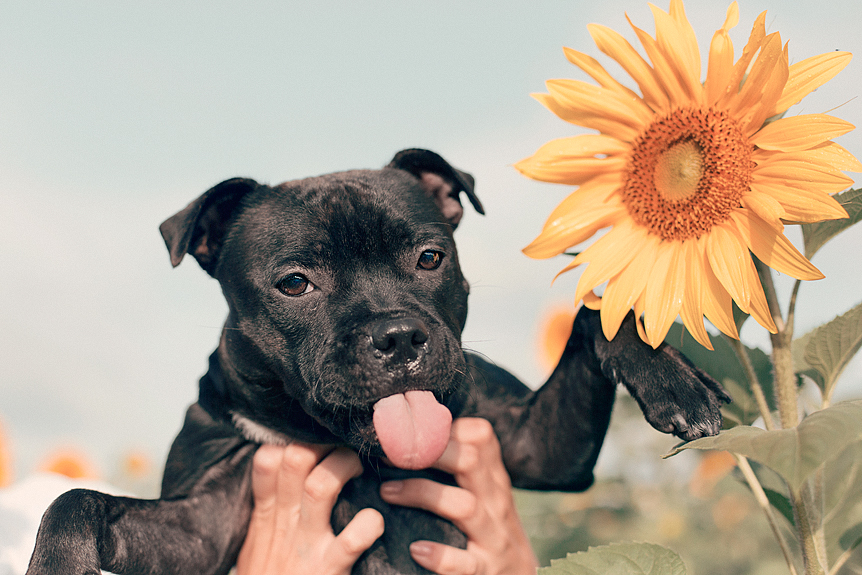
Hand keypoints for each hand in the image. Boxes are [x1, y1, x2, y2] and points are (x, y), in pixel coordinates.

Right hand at [236, 443, 383, 574]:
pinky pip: (352, 539)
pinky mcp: (327, 570)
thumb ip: (272, 511)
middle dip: (325, 445)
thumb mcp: (258, 545)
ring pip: (321, 486)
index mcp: (267, 517)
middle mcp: (284, 526)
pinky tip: (376, 522)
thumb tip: (287, 473)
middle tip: (345, 450)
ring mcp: (305, 547)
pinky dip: (370, 524)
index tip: (318, 445)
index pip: (267, 459)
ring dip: (346, 469)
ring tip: (361, 472)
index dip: (294, 441)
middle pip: (295, 459)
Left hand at [380, 418, 538, 574]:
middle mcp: (496, 502)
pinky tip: (416, 549)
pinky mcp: (486, 570)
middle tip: (389, 455)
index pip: (481, 436)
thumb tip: (416, 432)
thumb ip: (462, 465)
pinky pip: (465, 563)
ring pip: (463, 505)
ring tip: (387, 492)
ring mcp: (493, 537)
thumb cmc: (491, 530)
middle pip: (470, 460)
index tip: (408, 431)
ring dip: (421, 493)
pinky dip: (440, 556)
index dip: (444, 427)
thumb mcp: (486, 493)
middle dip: (429, 452)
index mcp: (493, 479)